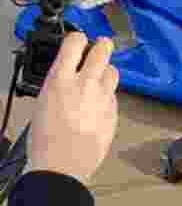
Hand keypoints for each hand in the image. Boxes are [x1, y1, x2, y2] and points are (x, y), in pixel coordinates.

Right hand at [27, 33, 118, 183]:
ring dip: (106, 71)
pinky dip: (107, 95)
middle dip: (101, 45)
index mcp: (60, 79)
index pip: (75, 41)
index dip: (78, 38)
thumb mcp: (42, 103)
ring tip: (97, 79)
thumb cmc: (44, 140)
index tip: (78, 41)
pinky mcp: (114, 110)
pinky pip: (113, 95)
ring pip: (113, 70)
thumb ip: (59, 83)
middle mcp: (85, 82)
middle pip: (103, 49)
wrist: (62, 167)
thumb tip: (68, 73)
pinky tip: (97, 106)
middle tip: (98, 48)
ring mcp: (103, 95)